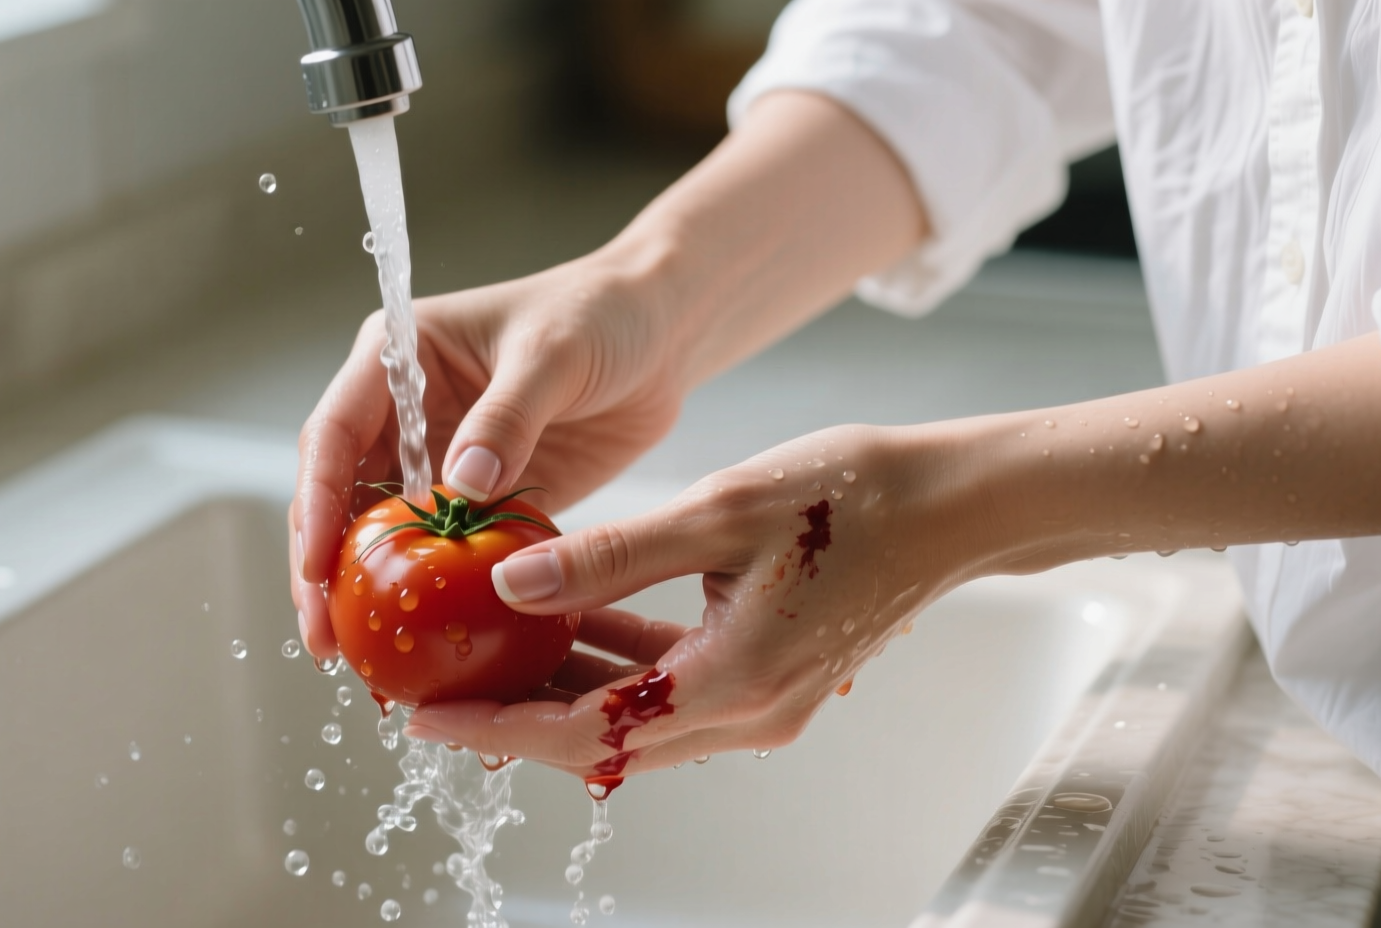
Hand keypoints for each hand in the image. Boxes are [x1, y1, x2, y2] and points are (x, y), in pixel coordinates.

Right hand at [290, 253, 688, 656]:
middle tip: (326, 636)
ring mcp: (442, 457)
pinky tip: (422, 640)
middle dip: (323, 566)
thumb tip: (461, 485)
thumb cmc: (601, 315)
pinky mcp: (486, 496)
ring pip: (384, 532)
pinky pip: (447, 550)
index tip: (316, 565)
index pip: (335, 434)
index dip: (318, 502)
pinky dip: (431, 592)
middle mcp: (406, 411)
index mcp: (400, 357)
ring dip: (367, 589)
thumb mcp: (552, 354)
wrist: (662, 331)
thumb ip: (508, 416)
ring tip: (357, 657)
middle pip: (342, 496)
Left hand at [402, 424, 990, 778]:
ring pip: (636, 718)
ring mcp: (764, 703)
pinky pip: (673, 688)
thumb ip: (611, 556)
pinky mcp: (771, 679)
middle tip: (440, 690)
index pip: (586, 732)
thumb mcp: (717, 510)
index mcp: (733, 682)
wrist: (953, 505)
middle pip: (604, 740)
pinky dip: (618, 665)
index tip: (427, 717)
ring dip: (564, 691)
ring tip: (490, 656)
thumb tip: (512, 583)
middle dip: (517, 719)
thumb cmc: (854, 495)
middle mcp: (748, 714)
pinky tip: (573, 622)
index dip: (499, 727)